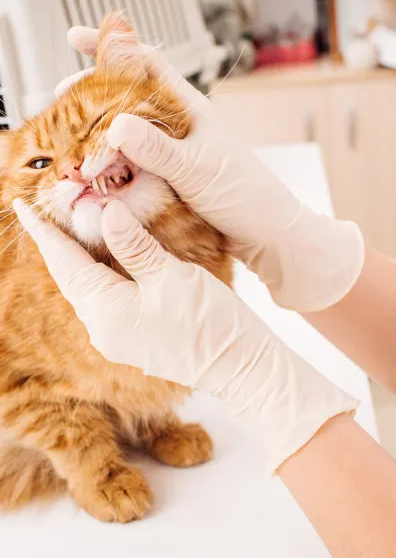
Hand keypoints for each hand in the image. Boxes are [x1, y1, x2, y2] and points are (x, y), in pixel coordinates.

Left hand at [14, 198, 357, 473]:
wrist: (239, 365)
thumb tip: (105, 213)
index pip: (64, 263)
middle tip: (47, 209)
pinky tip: (103, 258)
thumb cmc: (209, 322)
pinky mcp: (131, 338)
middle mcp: (101, 328)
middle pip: (71, 277)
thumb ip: (133, 245)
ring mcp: (115, 337)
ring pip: (86, 288)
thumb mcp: (170, 275)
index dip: (44, 232)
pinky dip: (98, 274)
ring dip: (77, 258)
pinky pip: (103, 299)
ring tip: (70, 228)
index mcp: (106, 312)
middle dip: (58, 243)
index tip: (22, 207)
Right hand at [57, 26, 364, 312]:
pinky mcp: (173, 177)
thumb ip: (158, 149)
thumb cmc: (244, 195)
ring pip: (129, 133)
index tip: (77, 39)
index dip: (113, 48)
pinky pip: (135, 163)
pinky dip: (115, 163)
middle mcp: (179, 126)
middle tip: (62, 101)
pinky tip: (99, 171)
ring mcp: (175, 152)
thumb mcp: (197, 169)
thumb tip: (116, 125)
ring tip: (74, 141)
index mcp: (189, 110)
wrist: (265, 232)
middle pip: (129, 98)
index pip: (147, 66)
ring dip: (101, 133)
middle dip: (94, 96)